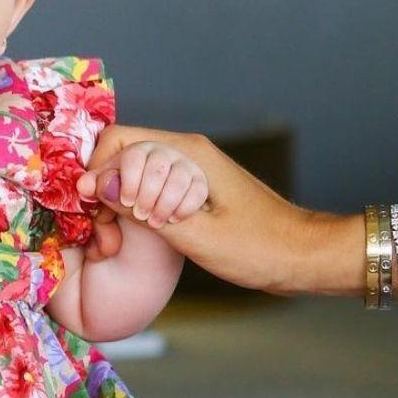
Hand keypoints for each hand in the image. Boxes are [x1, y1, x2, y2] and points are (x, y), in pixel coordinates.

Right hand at [77, 125, 308, 294]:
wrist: (304, 256)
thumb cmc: (259, 247)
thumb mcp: (195, 235)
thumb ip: (142, 209)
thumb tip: (95, 186)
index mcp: (188, 153)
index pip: (119, 141)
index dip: (97, 173)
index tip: (93, 212)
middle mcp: (185, 151)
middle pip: (120, 154)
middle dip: (102, 190)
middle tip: (104, 234)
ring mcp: (187, 168)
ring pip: (129, 172)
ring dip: (115, 203)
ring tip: (114, 241)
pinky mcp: (188, 187)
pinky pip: (146, 186)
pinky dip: (132, 208)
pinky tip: (132, 235)